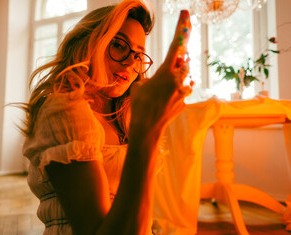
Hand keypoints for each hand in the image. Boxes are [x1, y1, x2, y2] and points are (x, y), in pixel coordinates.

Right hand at [130, 10, 191, 133]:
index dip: (180, 29)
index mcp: (166, 72)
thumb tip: (153, 77)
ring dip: (179, 77)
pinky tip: (166, 100)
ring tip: (166, 86)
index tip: (185, 15)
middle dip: (179, 60)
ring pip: (186, 77)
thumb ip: (149, 78)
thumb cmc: (139, 105)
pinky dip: (177, 93)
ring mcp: (183, 93)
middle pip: (184, 62)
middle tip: (173, 63)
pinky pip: (183, 93)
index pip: (175, 46)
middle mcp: (178, 80)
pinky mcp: (184, 103)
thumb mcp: (138, 86)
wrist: (147, 127)